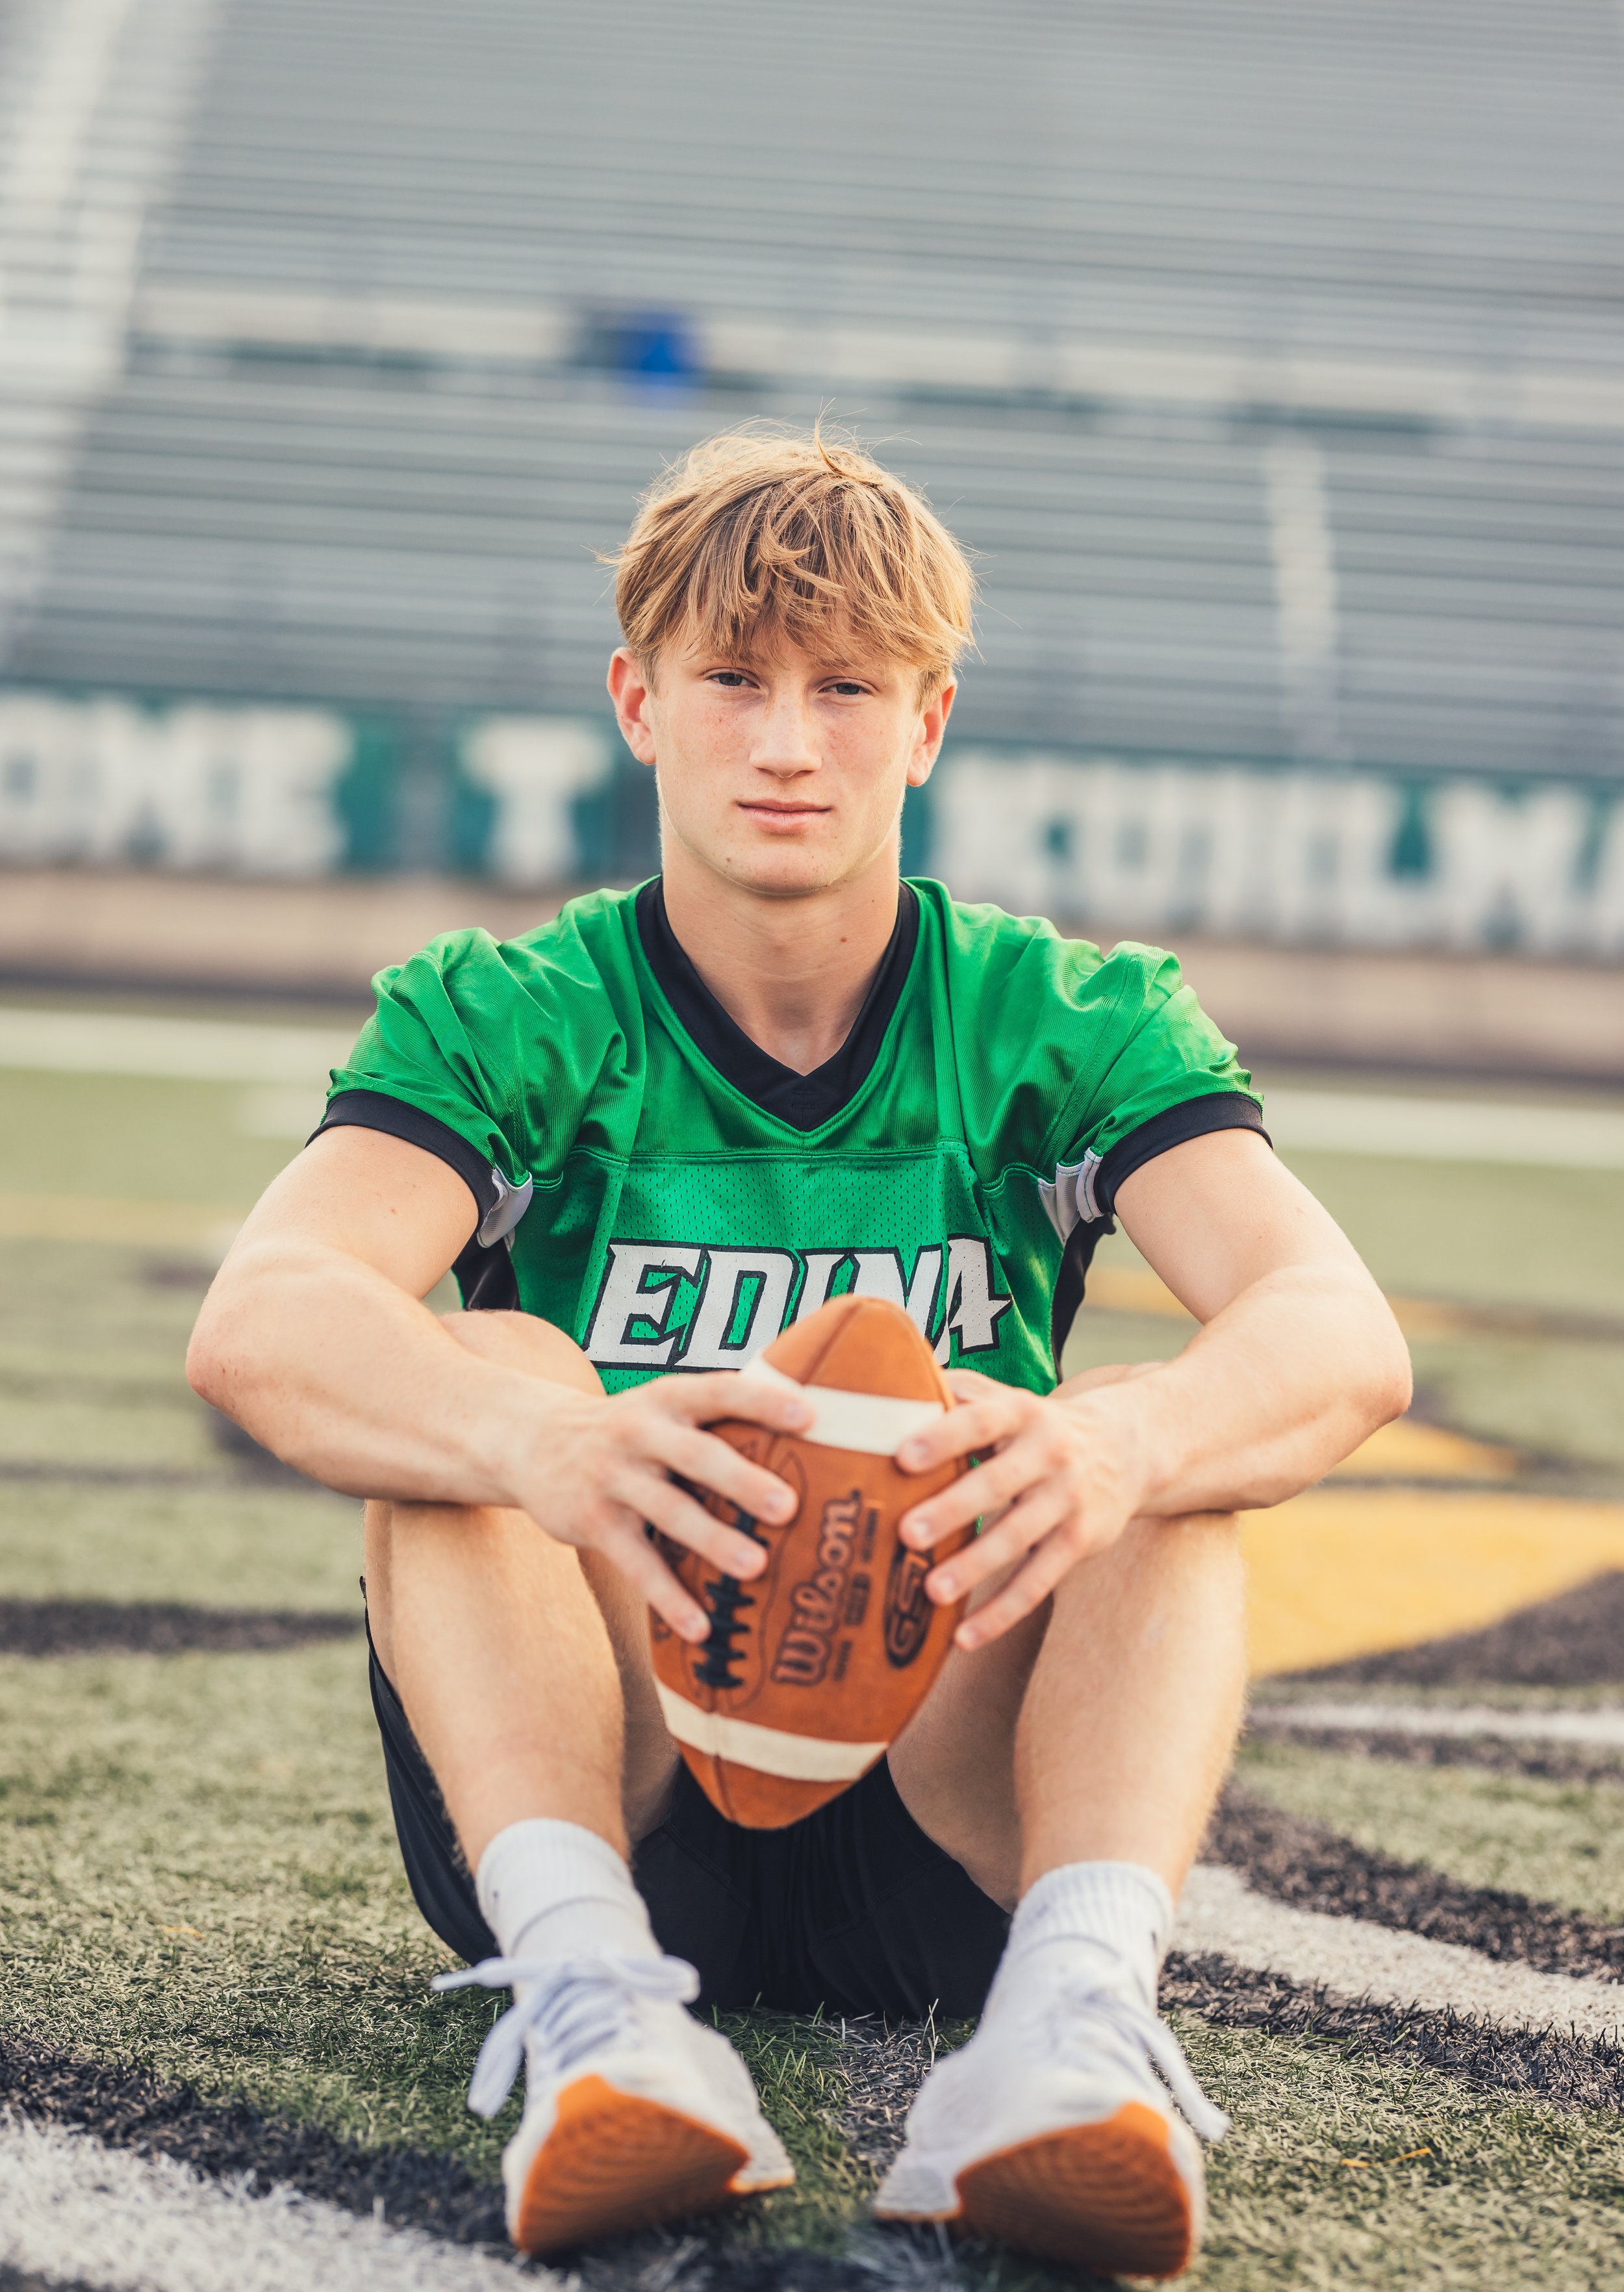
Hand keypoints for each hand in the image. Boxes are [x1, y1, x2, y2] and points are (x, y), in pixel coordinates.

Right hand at [509, 1372, 810, 1642]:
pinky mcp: (593, 1522)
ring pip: (668, 1512)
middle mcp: (638, 1432)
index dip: (763, 1402)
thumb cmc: (629, 1430)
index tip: (809, 1417)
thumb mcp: (662, 1407)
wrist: (533, 1441)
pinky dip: (669, 1597)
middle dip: (743, 1481)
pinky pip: (636, 1563)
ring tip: (756, 1567)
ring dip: (712, 1541)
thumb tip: (813, 1434)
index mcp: (667, 1399)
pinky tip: (701, 1628)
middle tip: (789, 1506)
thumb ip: (716, 1419)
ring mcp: (612, 1478)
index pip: (720, 1392)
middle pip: (697, 1455)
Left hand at [894, 1366, 1159, 1648]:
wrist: (1129, 1446)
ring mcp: (1069, 1500)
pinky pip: (1038, 1582)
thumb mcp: (1010, 1399)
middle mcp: (1050, 1454)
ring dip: (975, 1567)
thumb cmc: (1040, 1425)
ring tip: (932, 1591)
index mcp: (1022, 1412)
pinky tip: (965, 1638)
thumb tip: (890, 1383)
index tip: (902, 1455)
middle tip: (906, 1533)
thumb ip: (958, 1393)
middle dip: (953, 1509)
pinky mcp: (1081, 1542)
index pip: (982, 1421)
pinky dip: (1002, 1613)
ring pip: (1018, 1539)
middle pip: (998, 1484)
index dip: (944, 1436)